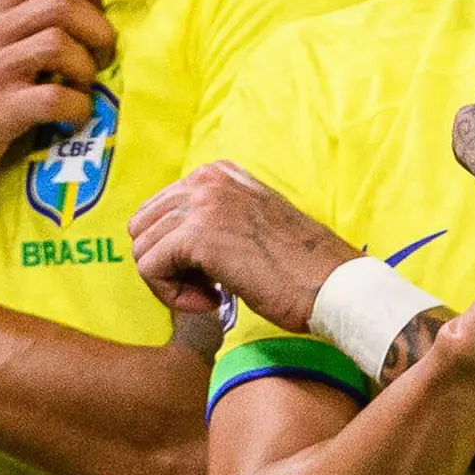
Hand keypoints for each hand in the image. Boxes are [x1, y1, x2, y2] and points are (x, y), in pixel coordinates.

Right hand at [0, 0, 132, 202]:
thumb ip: (23, 24)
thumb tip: (87, 4)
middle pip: (62, 3)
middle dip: (99, 28)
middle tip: (102, 57)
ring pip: (60, 44)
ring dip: (87, 68)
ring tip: (82, 87)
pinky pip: (56, 98)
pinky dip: (78, 108)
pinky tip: (72, 118)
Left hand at [126, 163, 354, 328]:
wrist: (332, 285)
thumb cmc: (297, 269)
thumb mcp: (248, 225)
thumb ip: (210, 221)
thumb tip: (166, 245)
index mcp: (217, 173)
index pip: (157, 211)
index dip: (174, 253)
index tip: (210, 274)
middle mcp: (206, 179)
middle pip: (142, 229)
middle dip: (166, 266)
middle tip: (206, 288)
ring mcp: (202, 203)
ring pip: (143, 250)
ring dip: (171, 284)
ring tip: (212, 296)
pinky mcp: (198, 236)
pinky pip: (150, 269)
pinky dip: (172, 295)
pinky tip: (212, 301)